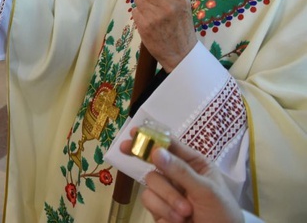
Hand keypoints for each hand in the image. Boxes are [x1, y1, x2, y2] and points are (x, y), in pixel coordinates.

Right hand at [119, 132, 243, 222]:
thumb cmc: (221, 213)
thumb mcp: (207, 191)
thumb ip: (181, 171)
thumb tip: (155, 151)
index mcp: (194, 164)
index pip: (171, 145)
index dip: (152, 136)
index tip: (134, 132)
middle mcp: (178, 174)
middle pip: (153, 161)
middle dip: (144, 160)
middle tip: (124, 148)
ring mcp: (167, 191)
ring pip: (150, 182)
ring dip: (167, 198)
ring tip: (186, 212)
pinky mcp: (158, 208)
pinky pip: (149, 200)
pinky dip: (163, 210)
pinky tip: (178, 220)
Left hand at [132, 0, 195, 71]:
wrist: (181, 53)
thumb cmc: (181, 27)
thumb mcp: (183, 6)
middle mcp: (167, 6)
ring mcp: (155, 16)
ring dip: (142, 2)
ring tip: (152, 12)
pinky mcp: (144, 26)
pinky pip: (135, 11)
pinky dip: (140, 14)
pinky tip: (149, 21)